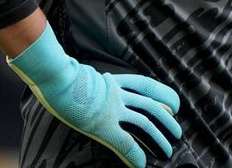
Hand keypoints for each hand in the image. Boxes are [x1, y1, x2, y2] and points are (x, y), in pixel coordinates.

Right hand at [7, 23, 181, 167]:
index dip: (163, 95)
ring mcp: (112, 110)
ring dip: (159, 139)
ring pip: (145, 123)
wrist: (55, 76)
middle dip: (168, 120)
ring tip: (167, 151)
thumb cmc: (61, 74)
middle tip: (177, 132)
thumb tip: (90, 84)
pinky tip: (142, 164)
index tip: (173, 103)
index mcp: (113, 81)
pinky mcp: (102, 126)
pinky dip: (135, 155)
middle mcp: (117, 94)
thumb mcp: (83, 73)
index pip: (146, 85)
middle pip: (151, 105)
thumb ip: (93, 81)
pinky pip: (125, 142)